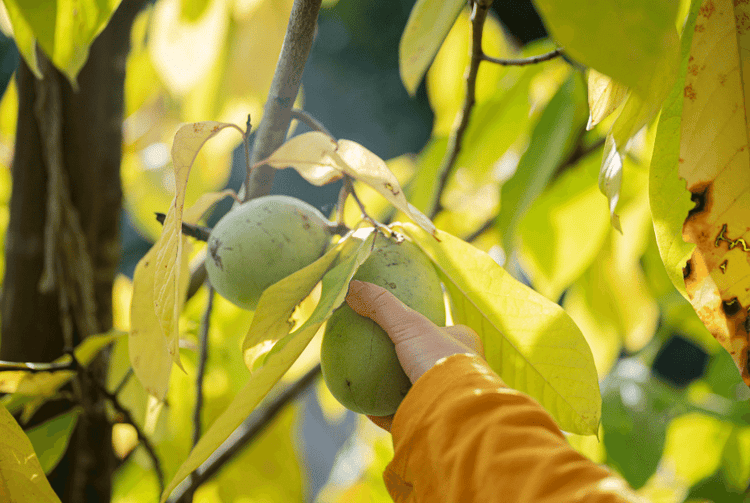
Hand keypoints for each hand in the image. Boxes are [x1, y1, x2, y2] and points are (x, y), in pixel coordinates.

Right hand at [345, 280, 483, 429]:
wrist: (453, 412)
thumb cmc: (439, 360)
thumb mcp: (409, 324)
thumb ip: (381, 305)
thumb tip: (351, 285)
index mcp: (466, 348)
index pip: (446, 332)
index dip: (425, 328)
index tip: (400, 326)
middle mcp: (462, 375)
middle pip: (430, 363)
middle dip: (408, 360)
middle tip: (381, 355)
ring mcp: (447, 401)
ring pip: (419, 391)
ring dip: (395, 388)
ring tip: (367, 381)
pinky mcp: (433, 423)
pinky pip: (404, 416)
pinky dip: (384, 413)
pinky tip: (364, 408)